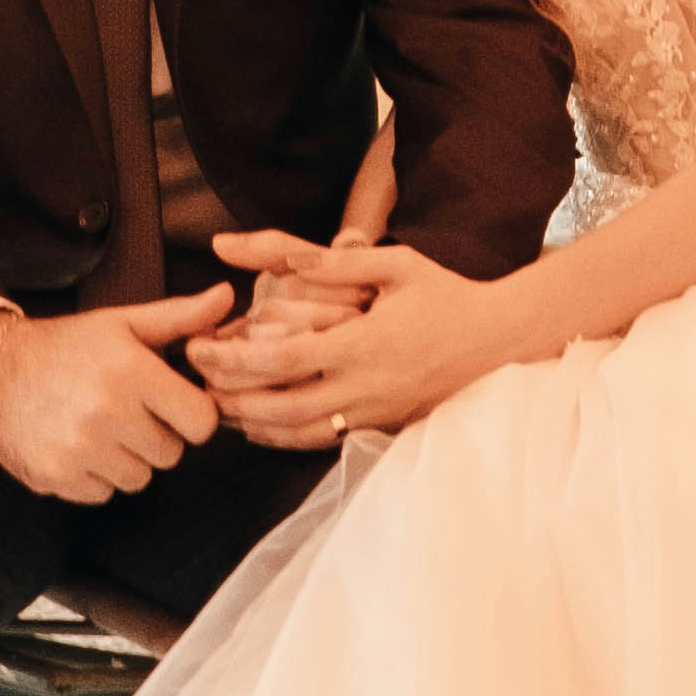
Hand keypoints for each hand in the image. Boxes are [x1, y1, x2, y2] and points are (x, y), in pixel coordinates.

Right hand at [0, 289, 232, 502]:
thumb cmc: (67, 346)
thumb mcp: (123, 324)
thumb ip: (181, 317)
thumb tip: (228, 295)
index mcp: (131, 371)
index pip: (202, 422)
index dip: (191, 413)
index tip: (170, 402)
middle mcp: (107, 412)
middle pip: (171, 454)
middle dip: (157, 435)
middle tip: (127, 411)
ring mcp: (80, 449)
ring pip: (139, 478)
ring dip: (127, 459)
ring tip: (101, 426)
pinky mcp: (57, 476)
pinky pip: (104, 494)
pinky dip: (95, 477)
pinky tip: (78, 444)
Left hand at [204, 234, 521, 445]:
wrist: (501, 341)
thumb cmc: (447, 295)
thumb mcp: (396, 265)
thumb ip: (334, 264)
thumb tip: (281, 254)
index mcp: (364, 344)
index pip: (282, 361)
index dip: (232, 359)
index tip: (198, 348)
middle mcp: (366, 387)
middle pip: (281, 407)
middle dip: (231, 398)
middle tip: (194, 384)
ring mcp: (375, 413)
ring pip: (300, 434)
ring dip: (253, 425)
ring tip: (217, 408)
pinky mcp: (383, 427)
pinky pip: (325, 441)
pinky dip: (286, 437)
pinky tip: (261, 426)